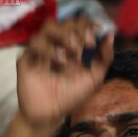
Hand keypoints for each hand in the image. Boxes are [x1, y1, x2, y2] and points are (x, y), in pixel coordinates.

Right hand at [16, 17, 113, 131]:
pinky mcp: (27, 57)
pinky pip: (34, 43)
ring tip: (69, 58)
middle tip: (84, 48)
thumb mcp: (94, 79)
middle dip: (76, 32)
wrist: (51, 113)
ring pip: (48, 28)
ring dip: (62, 38)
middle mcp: (57, 45)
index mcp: (73, 48)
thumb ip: (104, 59)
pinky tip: (54, 63)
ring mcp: (41, 49)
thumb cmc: (71, 96)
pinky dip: (47, 50)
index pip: (78, 25)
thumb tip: (110, 35)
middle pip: (64, 23)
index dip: (87, 25)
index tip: (96, 33)